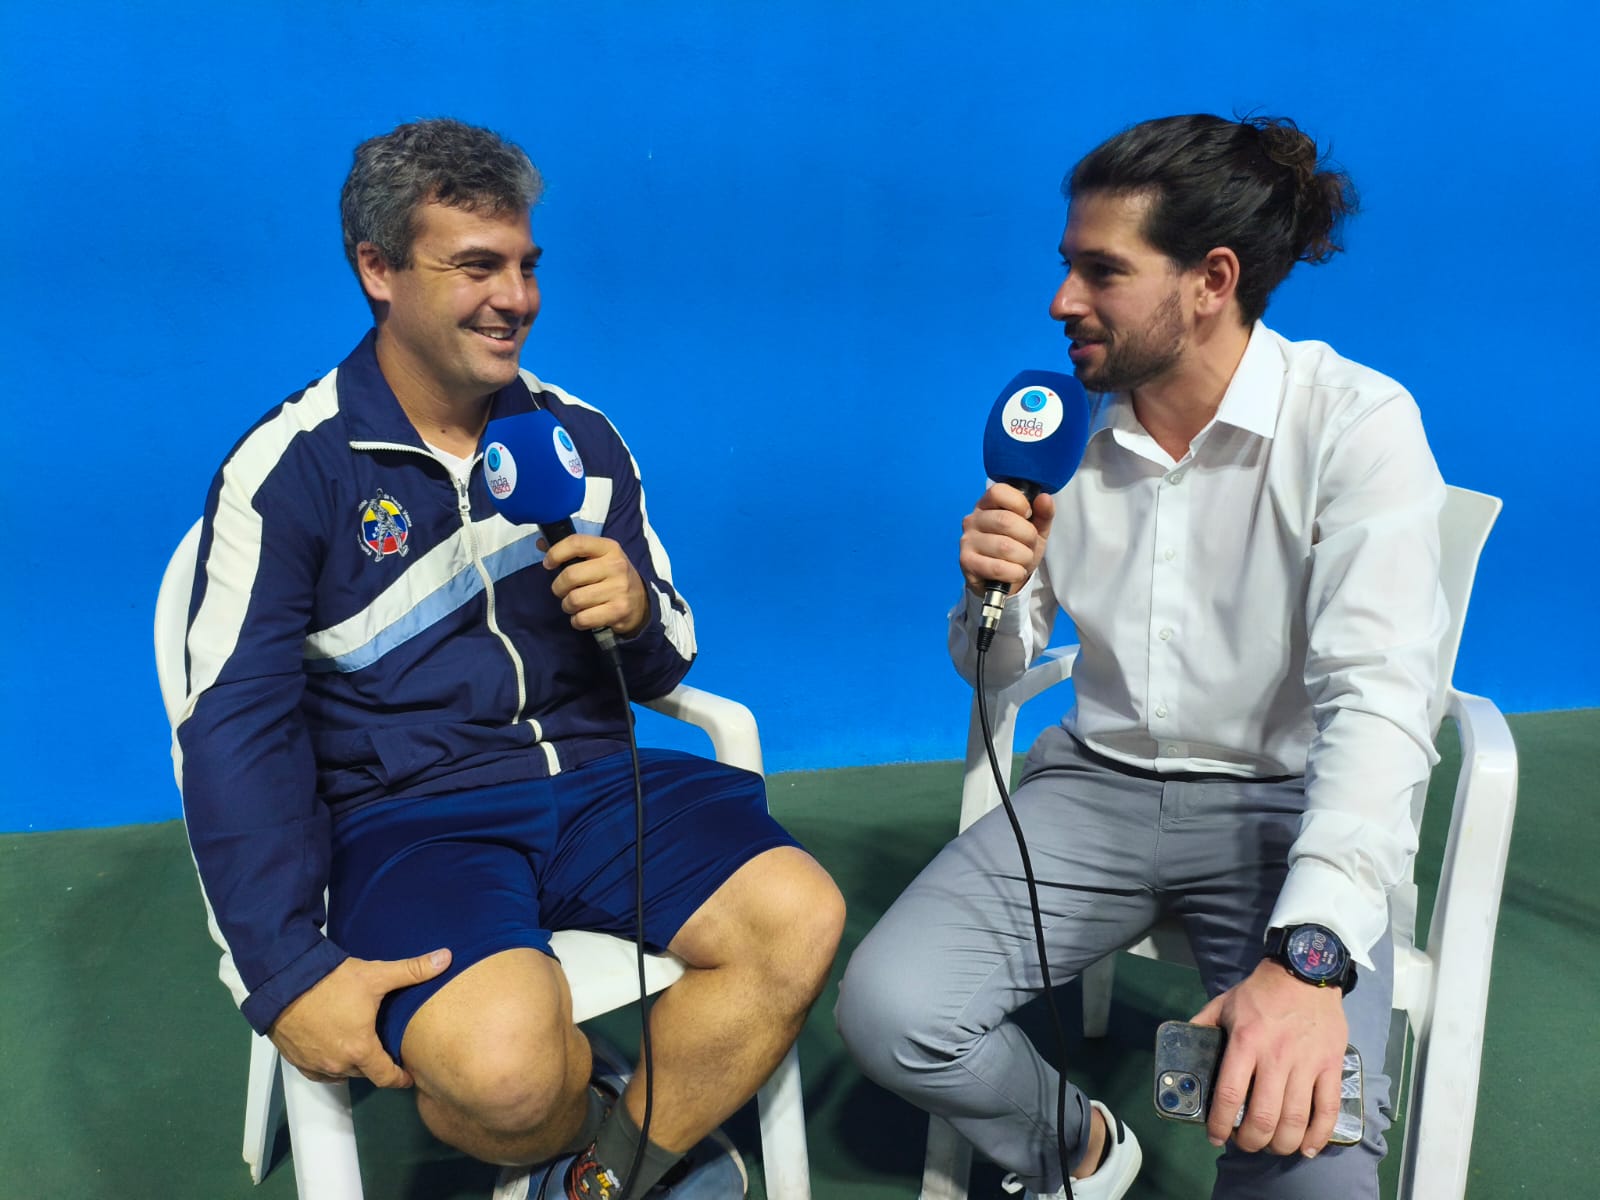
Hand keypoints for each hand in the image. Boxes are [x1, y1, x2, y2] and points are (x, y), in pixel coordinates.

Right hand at [267, 948, 451, 1087]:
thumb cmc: (332, 981)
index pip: (386, 1077)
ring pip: (342, 1071)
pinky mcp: (296, 1060)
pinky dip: (330, 1063)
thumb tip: (447, 958)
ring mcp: (315, 1064)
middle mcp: (338, 1064)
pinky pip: (319, 1071)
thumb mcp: (376, 975)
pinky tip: (335, 1047)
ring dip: (353, 1062)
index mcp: (360, 1049)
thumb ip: (413, 970)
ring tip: (361, 1044)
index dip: (400, 1078)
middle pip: (365, 1072)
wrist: (284, 980)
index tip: (408, 1076)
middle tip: (384, 1048)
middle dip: (376, 1063)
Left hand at [542, 534, 649, 637]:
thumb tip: (540, 542)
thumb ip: (572, 550)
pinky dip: (577, 621)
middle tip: (563, 591)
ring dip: (568, 606)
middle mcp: (616, 566)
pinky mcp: (618, 611)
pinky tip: (582, 616)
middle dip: (558, 587)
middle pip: (570, 576)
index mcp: (609, 548)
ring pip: (574, 600)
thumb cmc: (611, 576)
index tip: (548, 563)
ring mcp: (619, 589)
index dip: (555, 553)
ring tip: (574, 605)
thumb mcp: (598, 557)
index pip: (576, 543)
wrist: (640, 602)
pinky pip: (583, 619)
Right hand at [959, 483, 1055, 597]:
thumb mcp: (1035, 530)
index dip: (1020, 503)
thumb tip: (1045, 498)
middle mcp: (973, 520)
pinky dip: (1015, 573)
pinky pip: (998, 568)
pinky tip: (1015, 572)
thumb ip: (1043, 513)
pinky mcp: (967, 562)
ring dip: (1023, 557)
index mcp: (987, 505)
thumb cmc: (1018, 549)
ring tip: (1022, 561)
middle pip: (1005, 520)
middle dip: (1028, 536)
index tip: (1028, 516)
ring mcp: (967, 541)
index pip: (999, 492)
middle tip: (1029, 545)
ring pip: (1004, 547)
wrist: (1004, 581)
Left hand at [1191, 958, 1347, 1156]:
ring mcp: (1307, 1063)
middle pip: (1264, 1116)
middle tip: (1245, 1143)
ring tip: (1271, 1146)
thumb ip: (1202, 1026)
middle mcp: (1276, 1057)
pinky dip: (1318, 1136)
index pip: (1230, 1094)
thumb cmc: (1260, 992)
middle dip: (1251, 1140)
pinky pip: (1328, 1109)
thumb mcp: (1223, 1003)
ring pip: (1295, 1119)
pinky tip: (1307, 1147)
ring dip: (1281, 1143)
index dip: (1221, 1123)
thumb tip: (1184, 1049)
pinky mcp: (1331, 1066)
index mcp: (1245, 1042)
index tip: (1215, 1136)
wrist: (1304, 973)